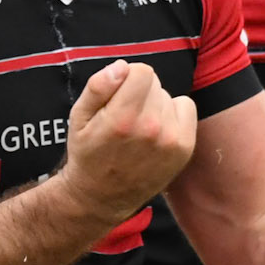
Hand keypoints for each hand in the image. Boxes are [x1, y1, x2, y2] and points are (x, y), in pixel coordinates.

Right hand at [61, 60, 197, 222]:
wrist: (103, 197)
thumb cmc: (89, 154)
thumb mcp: (78, 119)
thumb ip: (97, 88)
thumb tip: (121, 67)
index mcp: (122, 120)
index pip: (141, 71)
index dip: (127, 79)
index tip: (117, 97)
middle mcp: (151, 130)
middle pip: (155, 83)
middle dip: (139, 93)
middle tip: (125, 119)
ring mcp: (171, 141)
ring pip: (168, 96)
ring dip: (155, 106)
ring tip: (139, 130)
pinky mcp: (184, 149)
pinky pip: (186, 107)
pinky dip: (173, 114)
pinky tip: (157, 132)